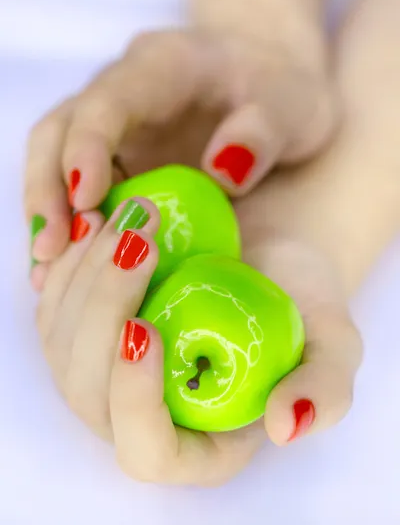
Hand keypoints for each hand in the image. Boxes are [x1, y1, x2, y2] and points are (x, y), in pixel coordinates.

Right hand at [26, 28, 334, 286]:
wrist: (266, 80)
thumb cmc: (281, 90)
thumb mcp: (295, 105)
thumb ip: (264, 131)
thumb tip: (222, 173)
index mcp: (164, 65)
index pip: (109, 99)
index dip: (88, 147)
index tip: (86, 200)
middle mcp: (125, 90)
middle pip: (59, 128)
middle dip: (46, 187)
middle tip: (49, 250)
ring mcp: (116, 125)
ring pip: (55, 157)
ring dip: (47, 211)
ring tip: (48, 270)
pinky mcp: (118, 155)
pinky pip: (77, 184)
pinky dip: (70, 223)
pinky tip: (68, 266)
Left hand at [37, 190, 361, 486]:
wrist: (269, 258)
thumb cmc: (301, 305)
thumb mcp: (332, 345)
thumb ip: (322, 391)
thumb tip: (284, 425)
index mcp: (199, 442)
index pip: (148, 450)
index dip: (134, 399)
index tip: (145, 325)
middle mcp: (139, 415)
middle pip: (88, 391)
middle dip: (102, 311)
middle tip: (140, 241)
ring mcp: (106, 374)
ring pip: (62, 343)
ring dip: (84, 276)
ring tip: (128, 218)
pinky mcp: (88, 329)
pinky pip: (55, 305)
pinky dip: (70, 261)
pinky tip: (100, 221)